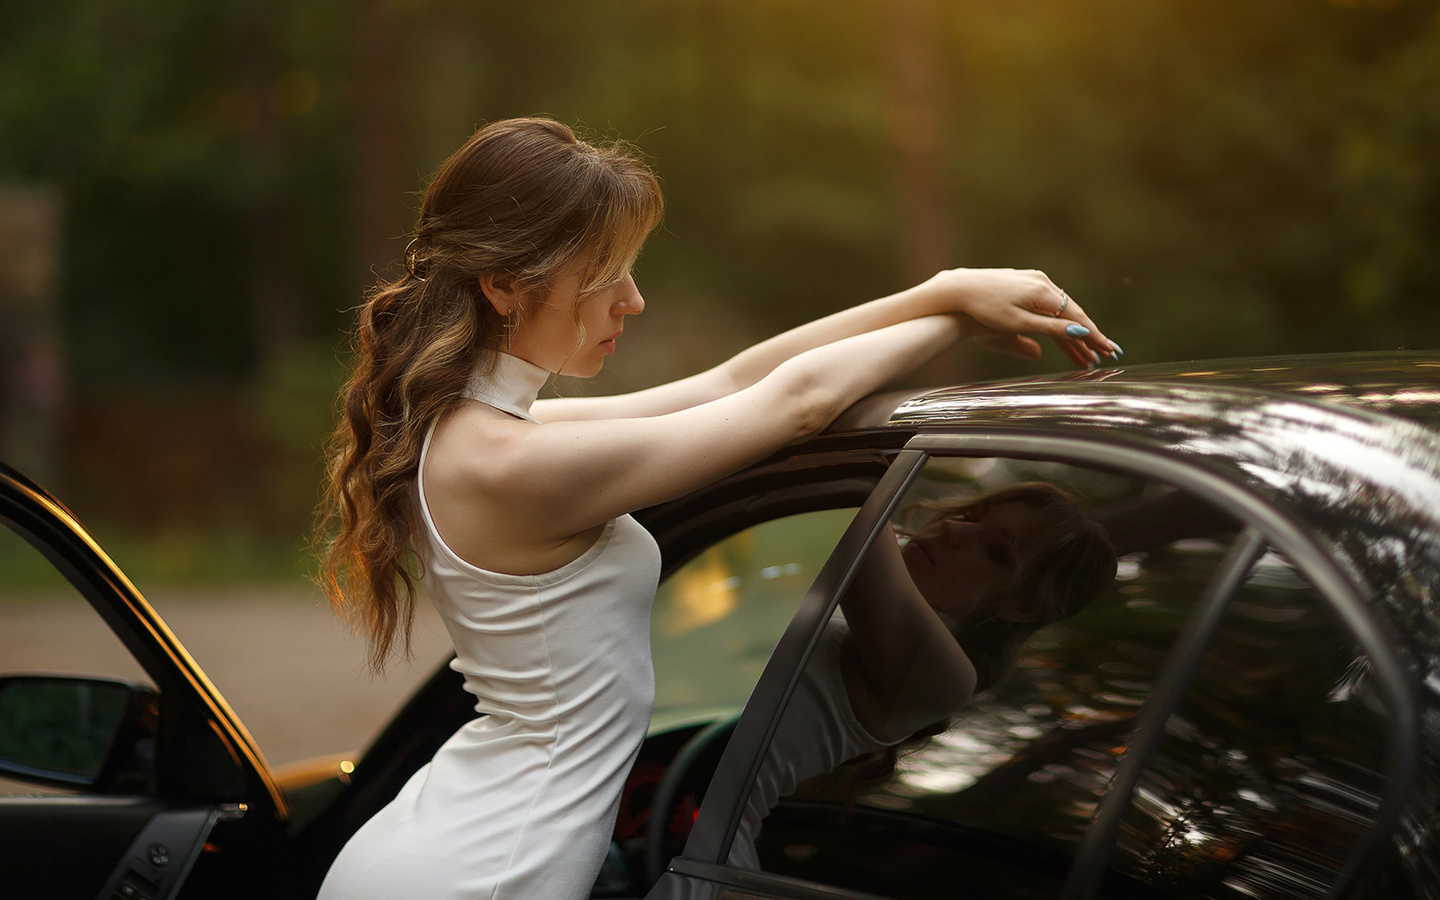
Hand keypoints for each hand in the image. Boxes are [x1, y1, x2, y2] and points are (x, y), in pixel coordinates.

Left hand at [926, 268, 1120, 368]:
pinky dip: (1057, 322)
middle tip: (1105, 355)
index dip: (1094, 336)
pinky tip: (1066, 334)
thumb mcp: (1017, 323)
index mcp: (1043, 292)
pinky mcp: (1024, 284)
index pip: (1076, 317)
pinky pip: (1048, 306)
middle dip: (1088, 337)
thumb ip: (1048, 328)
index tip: (1110, 350)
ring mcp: (1034, 281)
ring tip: (1085, 354)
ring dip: (1073, 332)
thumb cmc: (984, 309)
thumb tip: (1080, 331)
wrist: (959, 290)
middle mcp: (1043, 283)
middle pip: (1071, 314)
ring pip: (1060, 311)